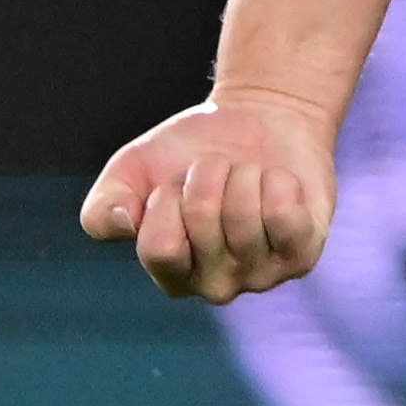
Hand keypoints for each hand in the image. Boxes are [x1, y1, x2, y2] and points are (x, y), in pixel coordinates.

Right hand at [80, 91, 338, 302]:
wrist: (257, 119)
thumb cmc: (190, 150)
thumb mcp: (132, 170)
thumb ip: (104, 205)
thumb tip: (124, 223)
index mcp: (170, 273)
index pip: (159, 248)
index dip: (166, 199)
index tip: (175, 184)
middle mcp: (215, 286)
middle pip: (203, 220)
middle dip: (207, 175)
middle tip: (218, 173)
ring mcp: (261, 276)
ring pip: (246, 214)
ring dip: (244, 174)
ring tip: (248, 176)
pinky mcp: (301, 256)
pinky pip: (285, 216)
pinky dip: (279, 182)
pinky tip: (278, 185)